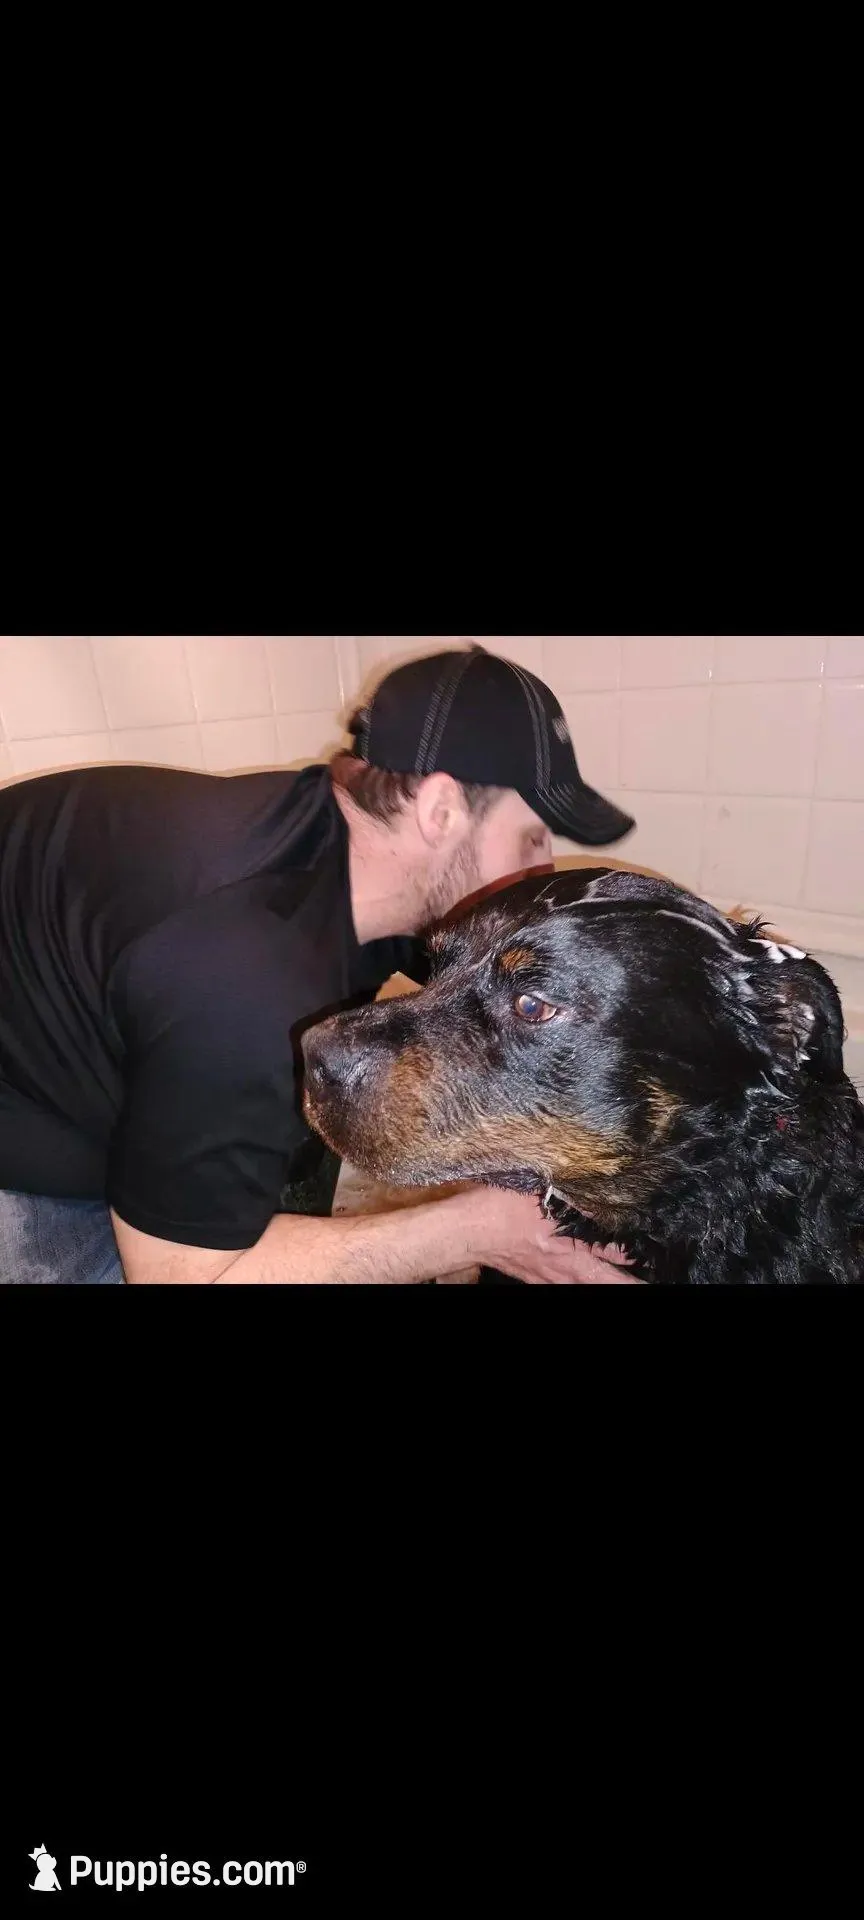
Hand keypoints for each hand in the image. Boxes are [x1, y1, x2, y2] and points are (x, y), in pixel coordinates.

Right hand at [469, 1187, 639, 1283]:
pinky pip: (565, 1285)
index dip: (636, 1254)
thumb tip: (599, 1190)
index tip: (655, 1253)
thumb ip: (571, 1195)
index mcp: (568, 1242)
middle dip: (629, 1280)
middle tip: (647, 1280)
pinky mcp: (536, 1279)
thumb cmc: (499, 1207)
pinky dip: (580, 1281)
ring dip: (606, 1281)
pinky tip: (583, 1276)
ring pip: (588, 1285)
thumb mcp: (539, 1190)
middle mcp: (564, 1266)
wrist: (467, 1231)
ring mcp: (550, 1277)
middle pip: (606, 1279)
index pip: (614, 1252)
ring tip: (627, 1279)